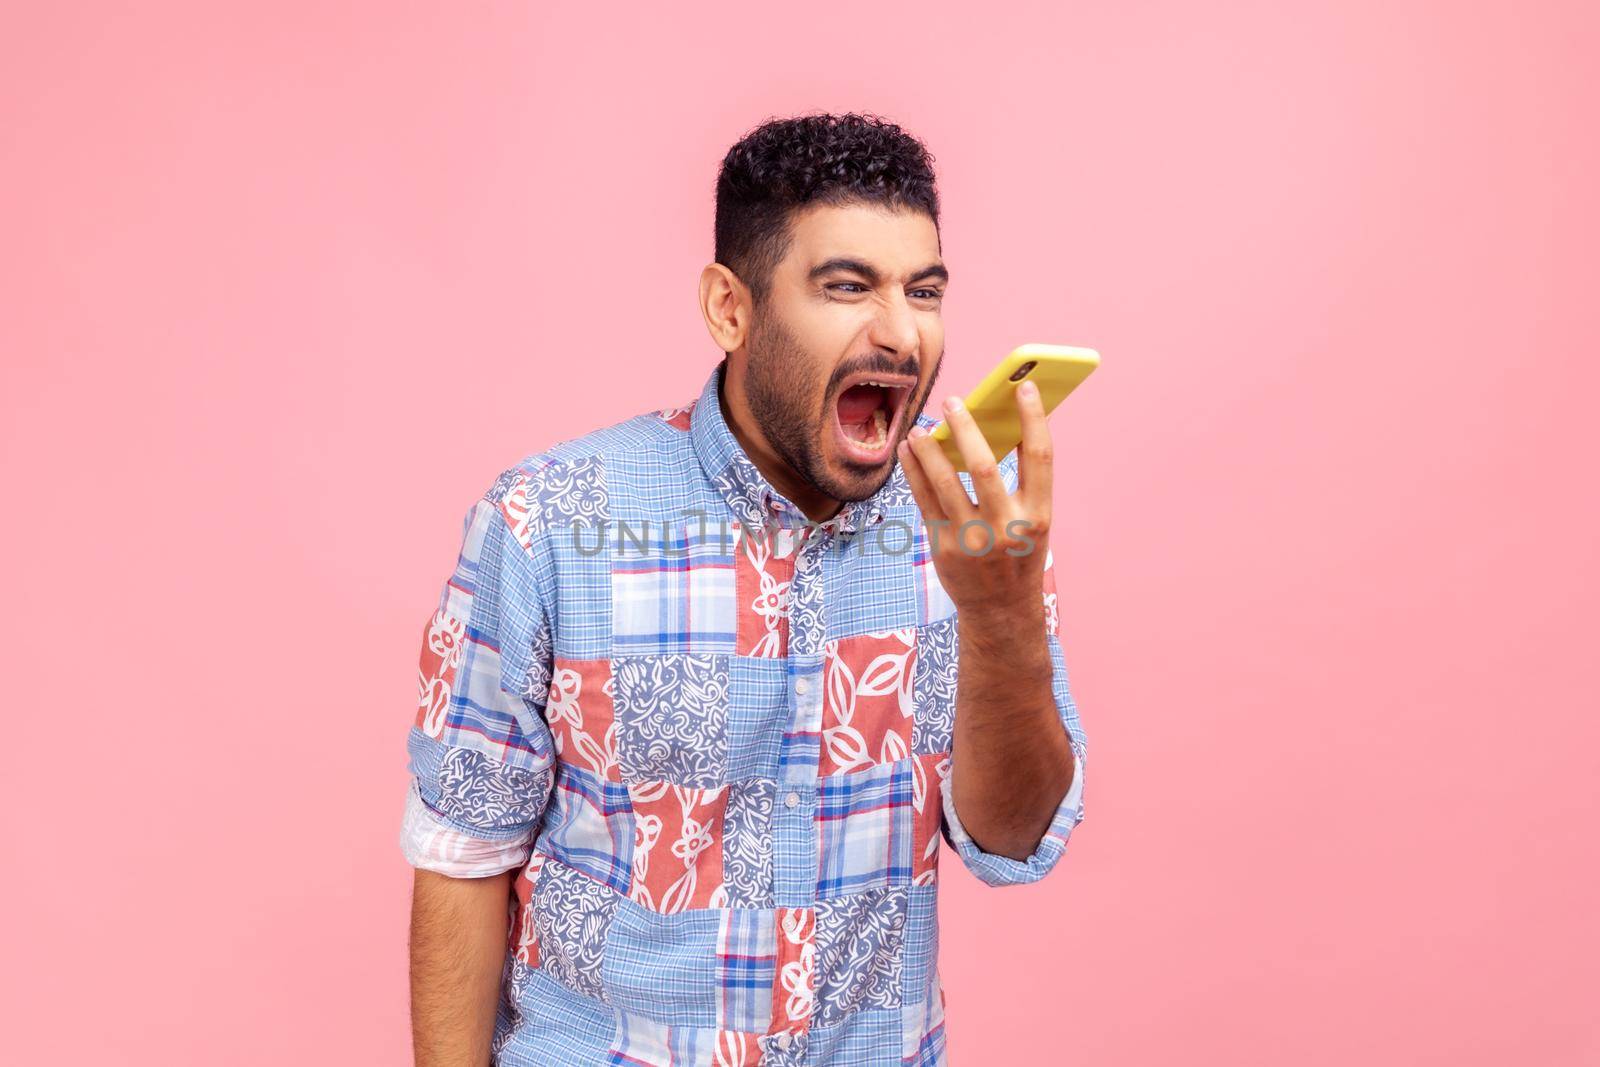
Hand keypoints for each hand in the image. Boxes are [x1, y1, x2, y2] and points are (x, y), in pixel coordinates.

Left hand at [897, 380, 1052, 623]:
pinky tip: (908, 451)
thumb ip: (1019, 483)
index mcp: (1038, 516)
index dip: (1033, 419)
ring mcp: (973, 539)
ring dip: (930, 449)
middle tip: (952, 401)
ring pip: (946, 482)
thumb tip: (990, 429)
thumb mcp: (1032, 522)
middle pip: (985, 465)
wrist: (1001, 610)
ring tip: (920, 427)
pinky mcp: (943, 548)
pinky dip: (914, 471)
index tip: (1023, 387)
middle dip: (966, 429)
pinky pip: (924, 500)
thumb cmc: (1017, 554)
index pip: (1040, 457)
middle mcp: (1007, 527)